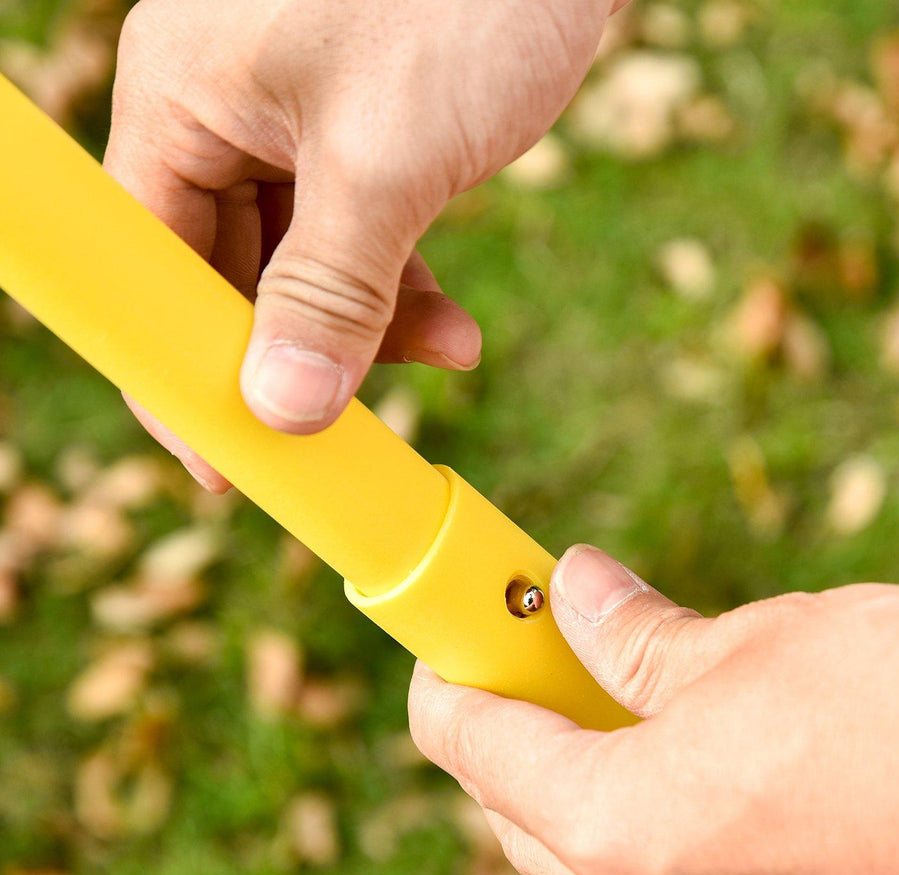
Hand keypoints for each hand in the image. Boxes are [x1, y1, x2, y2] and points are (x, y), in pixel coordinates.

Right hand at [104, 0, 620, 489]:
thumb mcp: (389, 157)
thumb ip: (333, 291)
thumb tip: (286, 408)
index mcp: (184, 95)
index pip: (149, 266)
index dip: (181, 373)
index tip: (228, 462)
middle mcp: (225, 110)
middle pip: (228, 275)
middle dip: (299, 355)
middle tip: (345, 433)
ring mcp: (296, 123)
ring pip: (304, 268)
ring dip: (371, 327)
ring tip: (447, 354)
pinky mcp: (364, 133)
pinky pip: (359, 237)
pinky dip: (402, 287)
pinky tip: (456, 326)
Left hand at [409, 544, 898, 874]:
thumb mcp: (744, 645)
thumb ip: (635, 633)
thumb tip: (576, 591)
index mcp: (617, 828)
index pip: (475, 749)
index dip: (450, 680)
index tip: (455, 637)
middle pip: (520, 815)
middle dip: (510, 732)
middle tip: (533, 656)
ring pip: (589, 862)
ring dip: (575, 780)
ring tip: (610, 699)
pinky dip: (644, 823)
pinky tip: (686, 761)